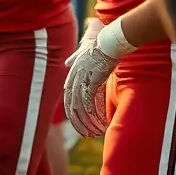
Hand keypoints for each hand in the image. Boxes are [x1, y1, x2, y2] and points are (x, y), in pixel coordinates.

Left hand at [64, 18, 115, 137]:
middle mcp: (74, 78)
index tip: (78, 121)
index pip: (67, 97)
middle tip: (84, 133)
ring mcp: (82, 80)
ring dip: (86, 122)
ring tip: (92, 133)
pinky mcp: (91, 82)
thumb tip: (67, 62)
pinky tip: (99, 124)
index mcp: (72, 73)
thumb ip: (74, 58)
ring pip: (79, 108)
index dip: (72, 111)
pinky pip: (88, 104)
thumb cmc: (98, 46)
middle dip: (77, 122)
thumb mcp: (83, 54)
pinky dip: (92, 116)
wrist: (108, 41)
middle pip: (71, 106)